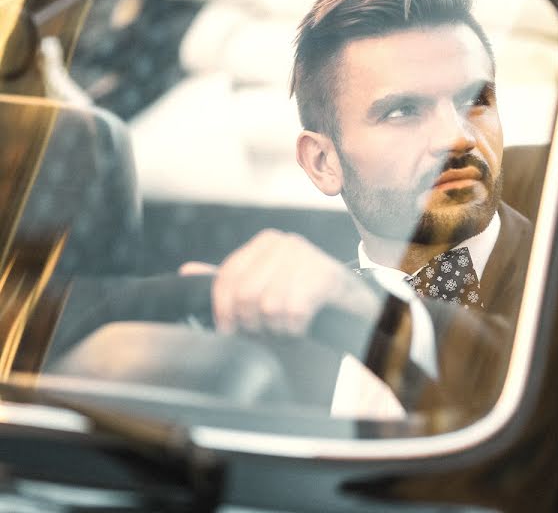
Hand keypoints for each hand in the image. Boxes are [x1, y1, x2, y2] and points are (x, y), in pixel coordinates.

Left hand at [179, 229, 378, 334]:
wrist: (353, 306)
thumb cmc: (305, 298)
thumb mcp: (265, 286)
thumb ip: (230, 281)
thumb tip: (187, 271)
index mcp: (264, 243)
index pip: (227, 279)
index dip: (224, 313)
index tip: (231, 332)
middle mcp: (284, 243)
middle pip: (245, 295)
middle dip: (253, 324)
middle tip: (267, 332)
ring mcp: (306, 256)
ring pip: (268, 306)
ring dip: (277, 329)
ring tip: (287, 329)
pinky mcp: (325, 275)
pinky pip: (293, 312)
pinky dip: (294, 330)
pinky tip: (301, 328)